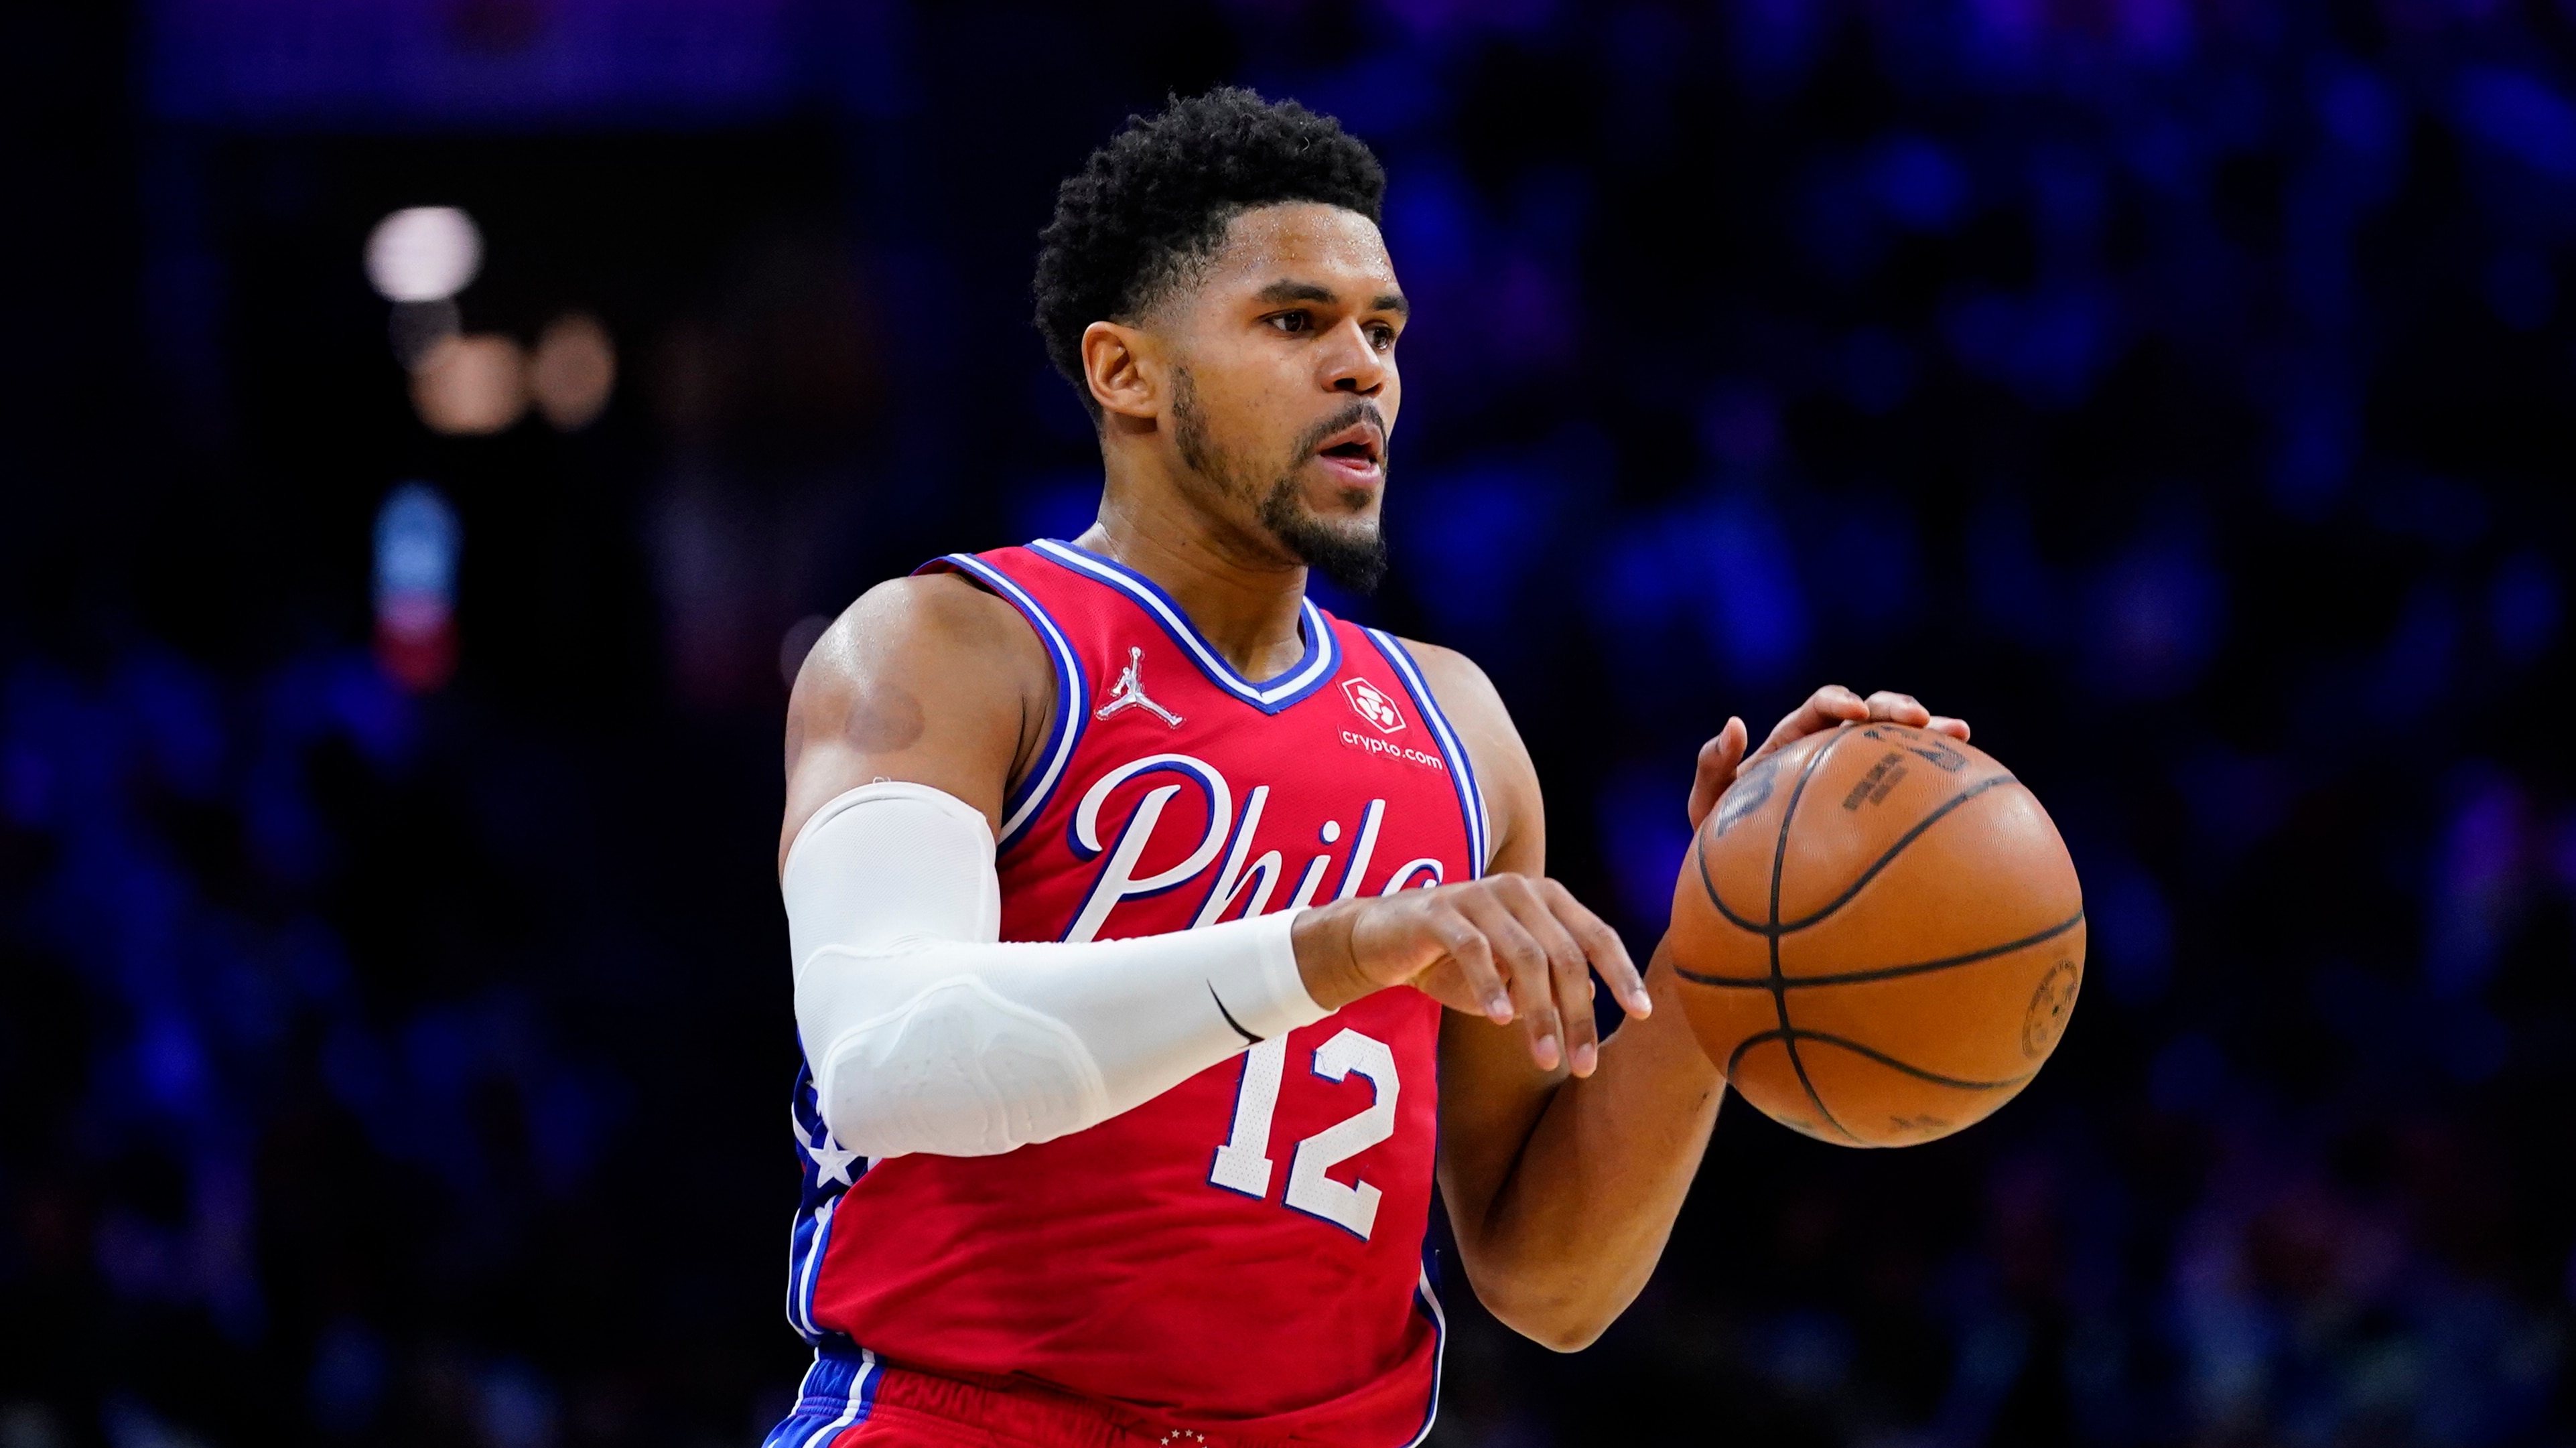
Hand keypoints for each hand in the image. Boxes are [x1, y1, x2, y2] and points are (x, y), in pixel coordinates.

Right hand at [1291, 875, 1647, 1076]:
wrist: (1381, 939)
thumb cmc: (1454, 959)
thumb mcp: (1509, 974)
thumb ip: (1549, 980)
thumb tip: (1593, 996)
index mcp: (1547, 898)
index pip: (1597, 935)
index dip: (1623, 973)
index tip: (1642, 1014)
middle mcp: (1519, 889)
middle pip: (1566, 955)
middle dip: (1580, 1014)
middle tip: (1584, 1065)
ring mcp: (1479, 895)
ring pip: (1526, 956)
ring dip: (1540, 1013)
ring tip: (1546, 1057)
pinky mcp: (1439, 910)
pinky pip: (1475, 949)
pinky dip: (1491, 986)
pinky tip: (1500, 1021)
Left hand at [1684, 686, 1969, 829]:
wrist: (1745, 877)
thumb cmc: (1723, 837)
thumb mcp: (1708, 803)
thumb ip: (1713, 763)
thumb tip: (1735, 723)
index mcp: (1795, 736)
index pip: (1821, 706)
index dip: (1839, 702)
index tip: (1853, 713)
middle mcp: (1833, 745)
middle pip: (1872, 712)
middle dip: (1896, 707)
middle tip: (1919, 719)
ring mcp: (1861, 771)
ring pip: (1900, 741)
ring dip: (1931, 732)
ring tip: (1961, 733)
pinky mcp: (1880, 799)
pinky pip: (1911, 782)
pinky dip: (1936, 775)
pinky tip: (1969, 781)